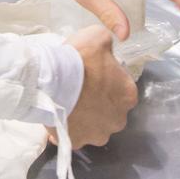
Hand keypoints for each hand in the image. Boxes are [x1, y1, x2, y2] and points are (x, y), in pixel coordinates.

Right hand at [57, 25, 138, 148]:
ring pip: (94, 125)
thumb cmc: (78, 58)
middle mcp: (119, 119)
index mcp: (128, 94)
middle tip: (80, 88)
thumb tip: (106, 48)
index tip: (93, 73)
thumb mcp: (98, 36)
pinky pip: (75, 135)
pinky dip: (69, 128)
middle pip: (110, 109)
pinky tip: (60, 114)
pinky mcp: (78, 142)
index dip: (107, 79)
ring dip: (85, 116)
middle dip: (98, 101)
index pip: (121, 86)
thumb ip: (108, 43)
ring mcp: (98, 134)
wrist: (50, 80)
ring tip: (69, 102)